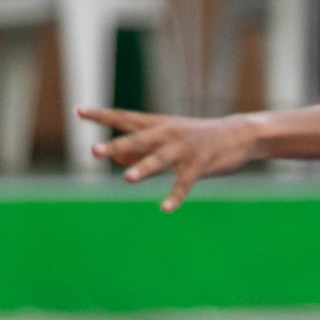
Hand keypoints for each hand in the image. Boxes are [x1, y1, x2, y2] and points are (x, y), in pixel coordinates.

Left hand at [77, 107, 263, 211]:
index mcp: (159, 125)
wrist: (240, 134)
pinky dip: (175, 196)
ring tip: (128, 179)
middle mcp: (169, 134)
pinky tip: (165, 209)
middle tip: (94, 151)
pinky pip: (184, 183)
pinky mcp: (200, 165)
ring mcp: (185, 150)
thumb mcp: (170, 138)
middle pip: (138, 139)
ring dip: (144, 168)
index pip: (125, 118)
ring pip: (160, 160)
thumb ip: (142, 147)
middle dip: (116, 146)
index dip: (102, 116)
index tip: (79, 111)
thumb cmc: (200, 137)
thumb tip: (116, 157)